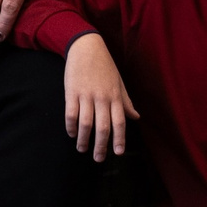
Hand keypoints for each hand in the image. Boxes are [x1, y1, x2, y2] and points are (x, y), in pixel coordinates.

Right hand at [62, 34, 138, 160]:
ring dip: (84, 139)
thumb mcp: (118, 83)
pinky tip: (72, 134)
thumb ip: (126, 101)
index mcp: (115, 96)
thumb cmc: (104, 66)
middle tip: (98, 158)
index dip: (119, 139)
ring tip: (82, 149)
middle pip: (102, 127)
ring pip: (86, 123)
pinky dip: (71, 126)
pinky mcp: (72, 92)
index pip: (119, 122)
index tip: (118, 153)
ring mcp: (86, 95)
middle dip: (101, 146)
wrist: (86, 47)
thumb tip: (136, 117)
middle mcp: (102, 97)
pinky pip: (71, 113)